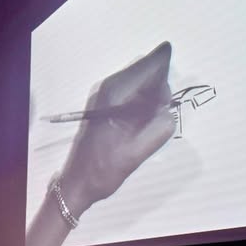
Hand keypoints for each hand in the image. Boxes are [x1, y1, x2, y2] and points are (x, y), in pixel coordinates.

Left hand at [58, 41, 175, 214]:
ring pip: (140, 81)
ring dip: (150, 97)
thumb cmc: (105, 169)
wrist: (77, 182)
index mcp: (115, 93)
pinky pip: (132, 92)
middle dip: (159, 88)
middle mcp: (107, 87)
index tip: (168, 95)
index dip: (166, 71)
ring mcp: (104, 95)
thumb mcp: (139, 150)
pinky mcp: (104, 104)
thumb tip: (168, 104)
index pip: (150, 63)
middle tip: (156, 115)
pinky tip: (137, 126)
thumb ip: (161, 123)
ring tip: (144, 125)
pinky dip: (141, 103)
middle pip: (146, 70)